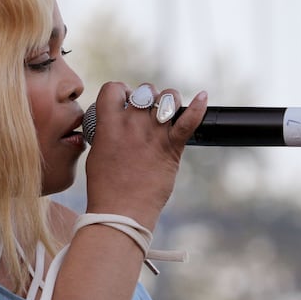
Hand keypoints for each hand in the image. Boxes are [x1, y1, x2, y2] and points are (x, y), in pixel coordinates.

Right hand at [84, 82, 207, 228]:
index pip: (112, 88)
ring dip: (167, 100)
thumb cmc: (106, 187)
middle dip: (145, 96)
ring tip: (165, 110)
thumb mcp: (97, 152)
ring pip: (168, 98)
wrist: (122, 211)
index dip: (119, 92)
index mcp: (108, 124)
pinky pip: (189, 121)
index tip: (122, 103)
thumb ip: (107, 132)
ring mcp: (154, 134)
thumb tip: (116, 122)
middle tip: (144, 112)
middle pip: (144, 90)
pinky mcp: (172, 147)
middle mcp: (132, 124)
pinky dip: (198, 107)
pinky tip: (203, 97)